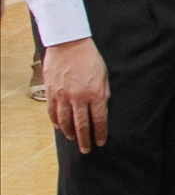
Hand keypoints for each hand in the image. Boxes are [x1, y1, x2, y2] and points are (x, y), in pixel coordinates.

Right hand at [45, 37, 109, 152]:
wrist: (69, 44)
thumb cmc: (90, 58)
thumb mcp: (105, 76)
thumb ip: (104, 94)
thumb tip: (102, 109)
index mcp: (96, 93)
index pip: (99, 120)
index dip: (100, 133)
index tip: (100, 142)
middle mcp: (79, 97)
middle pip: (82, 125)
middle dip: (84, 140)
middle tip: (85, 150)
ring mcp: (63, 95)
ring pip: (65, 121)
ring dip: (69, 132)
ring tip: (73, 139)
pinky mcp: (51, 92)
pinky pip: (52, 112)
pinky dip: (56, 122)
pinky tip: (59, 127)